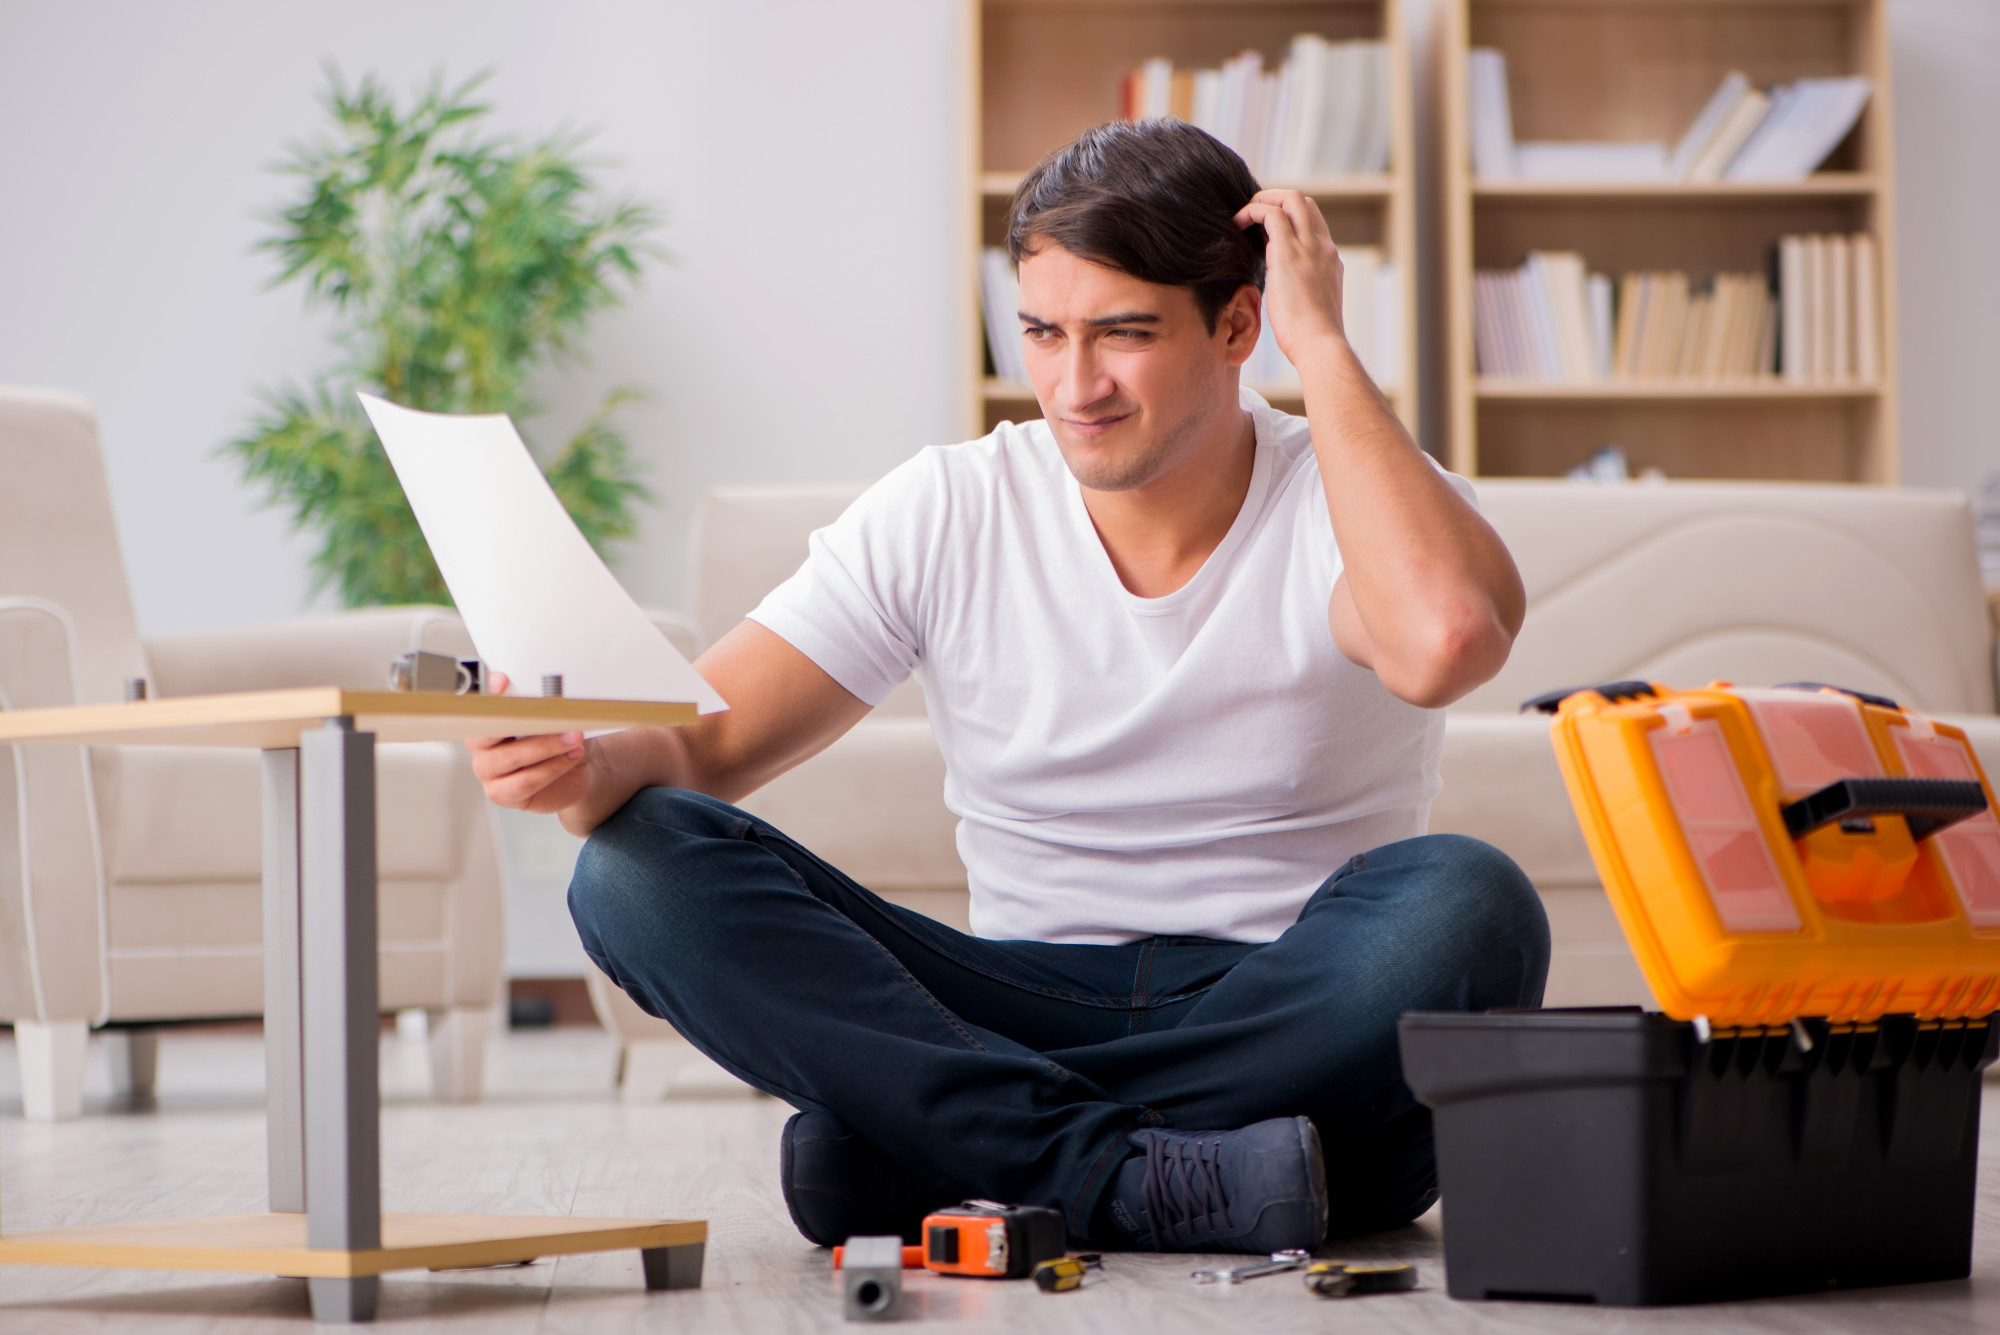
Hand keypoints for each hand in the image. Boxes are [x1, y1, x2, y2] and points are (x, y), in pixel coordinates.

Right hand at [464, 671, 593, 815]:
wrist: (575, 769)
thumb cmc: (557, 739)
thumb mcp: (551, 717)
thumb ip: (542, 705)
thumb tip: (552, 696)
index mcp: (484, 719)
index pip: (478, 704)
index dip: (487, 692)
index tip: (503, 681)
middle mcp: (480, 745)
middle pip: (491, 731)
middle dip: (527, 720)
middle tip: (558, 714)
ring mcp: (488, 771)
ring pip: (512, 757)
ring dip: (547, 747)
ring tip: (574, 738)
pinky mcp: (502, 793)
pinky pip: (526, 781)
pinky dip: (553, 767)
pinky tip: (571, 757)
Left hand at [1233, 189, 1345, 365]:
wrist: (1321, 346)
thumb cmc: (1312, 338)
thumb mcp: (1311, 306)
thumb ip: (1301, 291)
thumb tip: (1284, 294)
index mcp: (1329, 260)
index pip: (1313, 222)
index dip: (1289, 217)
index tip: (1265, 229)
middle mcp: (1323, 247)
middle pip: (1304, 202)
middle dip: (1275, 198)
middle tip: (1252, 213)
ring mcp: (1309, 248)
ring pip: (1291, 198)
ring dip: (1263, 199)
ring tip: (1242, 216)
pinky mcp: (1289, 254)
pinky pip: (1270, 215)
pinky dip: (1251, 212)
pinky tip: (1237, 224)